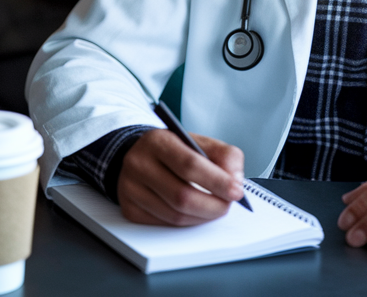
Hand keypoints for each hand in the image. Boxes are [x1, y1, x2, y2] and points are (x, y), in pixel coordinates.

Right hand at [116, 129, 245, 226]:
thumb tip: (235, 182)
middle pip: (181, 196)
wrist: (142, 157)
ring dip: (202, 217)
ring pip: (175, 215)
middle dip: (213, 206)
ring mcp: (130, 188)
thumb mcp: (200, 142)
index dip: (217, 181)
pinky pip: (165, 225)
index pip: (189, 165)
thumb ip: (225, 156)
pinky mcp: (129, 209)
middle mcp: (138, 163)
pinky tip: (194, 213)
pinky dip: (186, 222)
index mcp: (158, 141)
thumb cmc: (176, 151)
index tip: (236, 192)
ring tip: (213, 208)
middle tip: (227, 205)